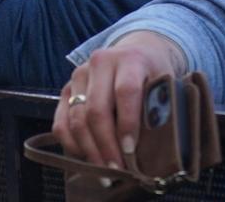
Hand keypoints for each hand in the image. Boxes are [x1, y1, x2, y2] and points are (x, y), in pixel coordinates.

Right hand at [54, 31, 187, 168]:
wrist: (135, 52)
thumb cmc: (153, 74)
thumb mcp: (164, 84)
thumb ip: (158, 108)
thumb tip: (156, 148)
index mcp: (130, 59)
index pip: (125, 91)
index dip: (127, 124)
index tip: (130, 151)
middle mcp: (100, 62)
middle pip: (96, 110)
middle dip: (106, 146)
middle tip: (117, 170)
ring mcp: (79, 75)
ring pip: (76, 119)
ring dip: (89, 151)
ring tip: (104, 173)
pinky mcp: (65, 89)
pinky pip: (60, 123)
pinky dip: (71, 145)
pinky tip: (87, 159)